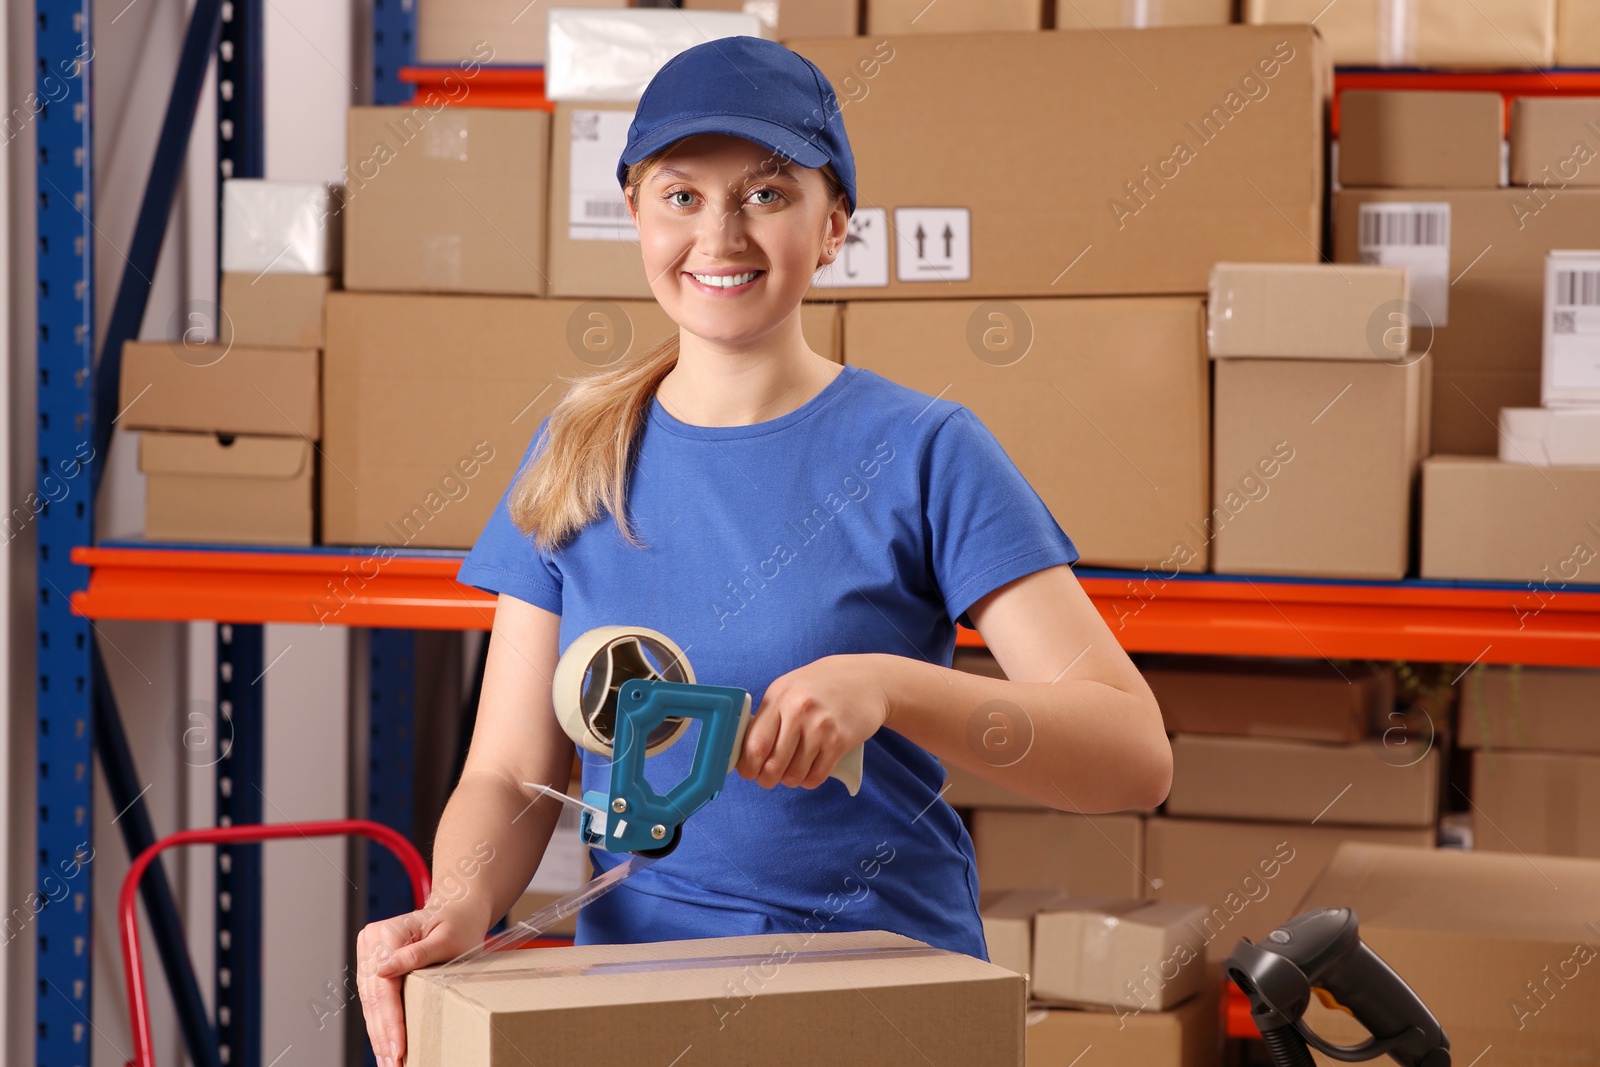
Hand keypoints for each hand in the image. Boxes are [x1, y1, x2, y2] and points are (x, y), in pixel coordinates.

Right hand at [355, 902, 485, 1066]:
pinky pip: (374, 999)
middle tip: (392, 1064)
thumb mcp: (447, 938)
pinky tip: (385, 1044)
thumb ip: (417, 954)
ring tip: (387, 1062)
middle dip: (383, 1034)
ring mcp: (369, 953)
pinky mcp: (373, 964)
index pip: (384, 986)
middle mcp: (371, 941)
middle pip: (373, 997)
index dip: (391, 1021)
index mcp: (386, 933)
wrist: (458, 909)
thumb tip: (383, 971)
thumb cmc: (459, 922)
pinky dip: (380, 1023)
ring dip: (378, 1034)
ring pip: (370, 1002)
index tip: (398, 1048)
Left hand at [736, 654, 888, 789]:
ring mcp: (820, 726)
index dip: (748, 767)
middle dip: (766, 779)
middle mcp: (797, 710)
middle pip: (772, 764)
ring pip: (794, 774)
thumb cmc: (824, 685)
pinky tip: (811, 771)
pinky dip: (810, 780)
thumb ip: (770, 715)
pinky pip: (816, 776)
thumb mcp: (791, 688)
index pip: (754, 744)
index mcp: (779, 697)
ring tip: (793, 772)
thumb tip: (747, 750)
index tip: (749, 772)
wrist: (868, 680)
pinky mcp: (840, 740)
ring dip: (791, 780)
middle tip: (768, 779)